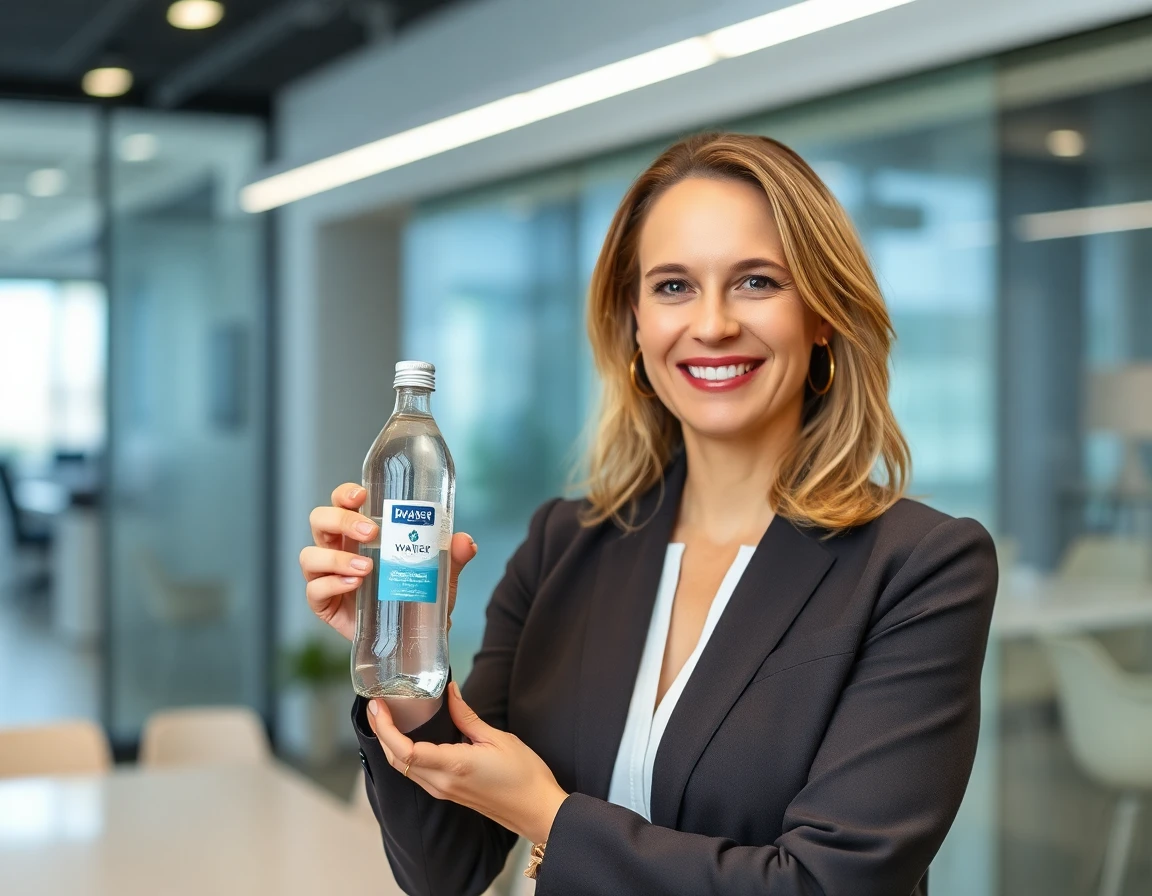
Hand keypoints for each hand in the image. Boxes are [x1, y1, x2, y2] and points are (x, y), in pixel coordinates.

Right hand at [299, 482, 477, 640]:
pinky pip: (314, 590)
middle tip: (372, 532)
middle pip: (320, 521)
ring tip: (367, 568)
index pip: (342, 502)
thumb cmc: (417, 595)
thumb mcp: (439, 574)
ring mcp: (326, 575)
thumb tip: (466, 541)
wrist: (414, 637)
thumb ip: (452, 556)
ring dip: (337, 558)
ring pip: (310, 556)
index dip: (345, 494)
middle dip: (341, 520)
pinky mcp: (324, 604)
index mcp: (360, 532)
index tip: (362, 495)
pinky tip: (354, 586)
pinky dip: (331, 585)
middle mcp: (338, 548)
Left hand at [366, 682, 568, 844]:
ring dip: (390, 744)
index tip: (378, 707)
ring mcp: (443, 791)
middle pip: (396, 761)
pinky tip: (408, 737)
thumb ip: (467, 716)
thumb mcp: (498, 738)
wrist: (537, 810)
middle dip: (381, 733)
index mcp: (453, 766)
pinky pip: (417, 774)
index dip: (386, 729)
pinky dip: (405, 755)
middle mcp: (442, 783)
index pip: (405, 751)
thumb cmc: (524, 775)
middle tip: (377, 706)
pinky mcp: (449, 793)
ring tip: (388, 717)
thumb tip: (449, 692)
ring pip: (403, 769)